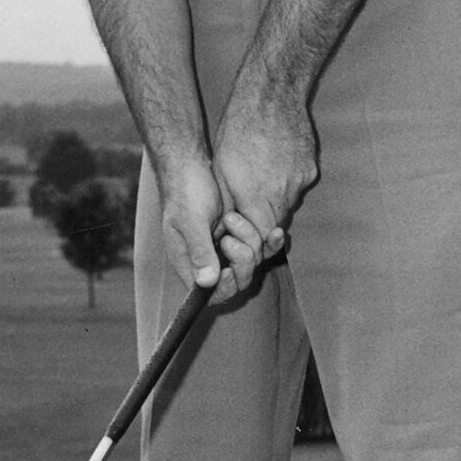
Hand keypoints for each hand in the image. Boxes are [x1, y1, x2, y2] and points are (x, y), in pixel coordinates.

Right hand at [157, 158, 261, 301]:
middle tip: (229, 239)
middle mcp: (208, 260)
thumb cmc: (184, 192)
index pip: (209, 294)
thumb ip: (199, 251)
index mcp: (189, 263)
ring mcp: (225, 248)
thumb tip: (206, 283)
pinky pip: (260, 246)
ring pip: (251, 262)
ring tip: (233, 218)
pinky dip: (269, 241)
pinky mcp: (240, 234)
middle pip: (236, 280)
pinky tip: (276, 233)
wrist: (192, 165)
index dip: (224, 287)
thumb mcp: (190, 221)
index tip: (228, 269)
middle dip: (241, 261)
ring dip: (251, 243)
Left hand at [211, 114, 318, 260]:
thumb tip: (227, 229)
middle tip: (248, 208)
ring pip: (288, 205)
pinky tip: (275, 165)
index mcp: (256, 196)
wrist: (272, 95)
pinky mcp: (311, 169)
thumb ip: (228, 204)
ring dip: (274, 202)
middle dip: (262, 223)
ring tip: (260, 180)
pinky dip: (287, 183)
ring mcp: (301, 181)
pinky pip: (299, 187)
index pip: (261, 239)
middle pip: (276, 224)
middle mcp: (283, 194)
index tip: (242, 230)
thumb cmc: (238, 129)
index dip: (252, 239)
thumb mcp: (221, 168)